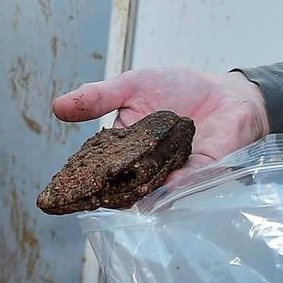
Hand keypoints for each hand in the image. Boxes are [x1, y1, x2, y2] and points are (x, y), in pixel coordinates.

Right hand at [53, 66, 268, 182]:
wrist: (225, 91)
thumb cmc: (176, 87)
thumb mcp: (130, 85)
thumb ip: (97, 97)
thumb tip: (56, 107)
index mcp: (124, 149)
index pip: (98, 168)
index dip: (81, 178)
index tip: (61, 188)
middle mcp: (145, 169)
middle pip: (122, 187)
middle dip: (107, 193)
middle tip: (89, 197)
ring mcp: (172, 174)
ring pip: (152, 192)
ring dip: (140, 194)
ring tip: (124, 198)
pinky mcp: (202, 172)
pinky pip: (186, 183)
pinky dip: (176, 185)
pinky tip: (165, 184)